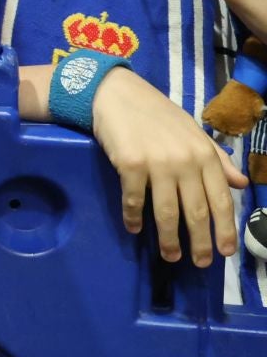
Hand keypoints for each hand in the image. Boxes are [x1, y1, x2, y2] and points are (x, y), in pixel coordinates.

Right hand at [93, 66, 245, 266]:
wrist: (116, 94)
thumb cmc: (156, 114)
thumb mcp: (192, 132)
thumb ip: (217, 159)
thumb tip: (241, 183)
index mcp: (204, 154)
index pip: (221, 200)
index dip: (224, 229)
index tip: (225, 253)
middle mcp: (185, 161)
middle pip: (196, 211)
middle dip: (200, 242)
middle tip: (200, 263)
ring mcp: (157, 163)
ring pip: (167, 212)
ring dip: (169, 239)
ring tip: (170, 256)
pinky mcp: (130, 164)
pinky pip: (134, 200)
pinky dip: (134, 217)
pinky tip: (134, 229)